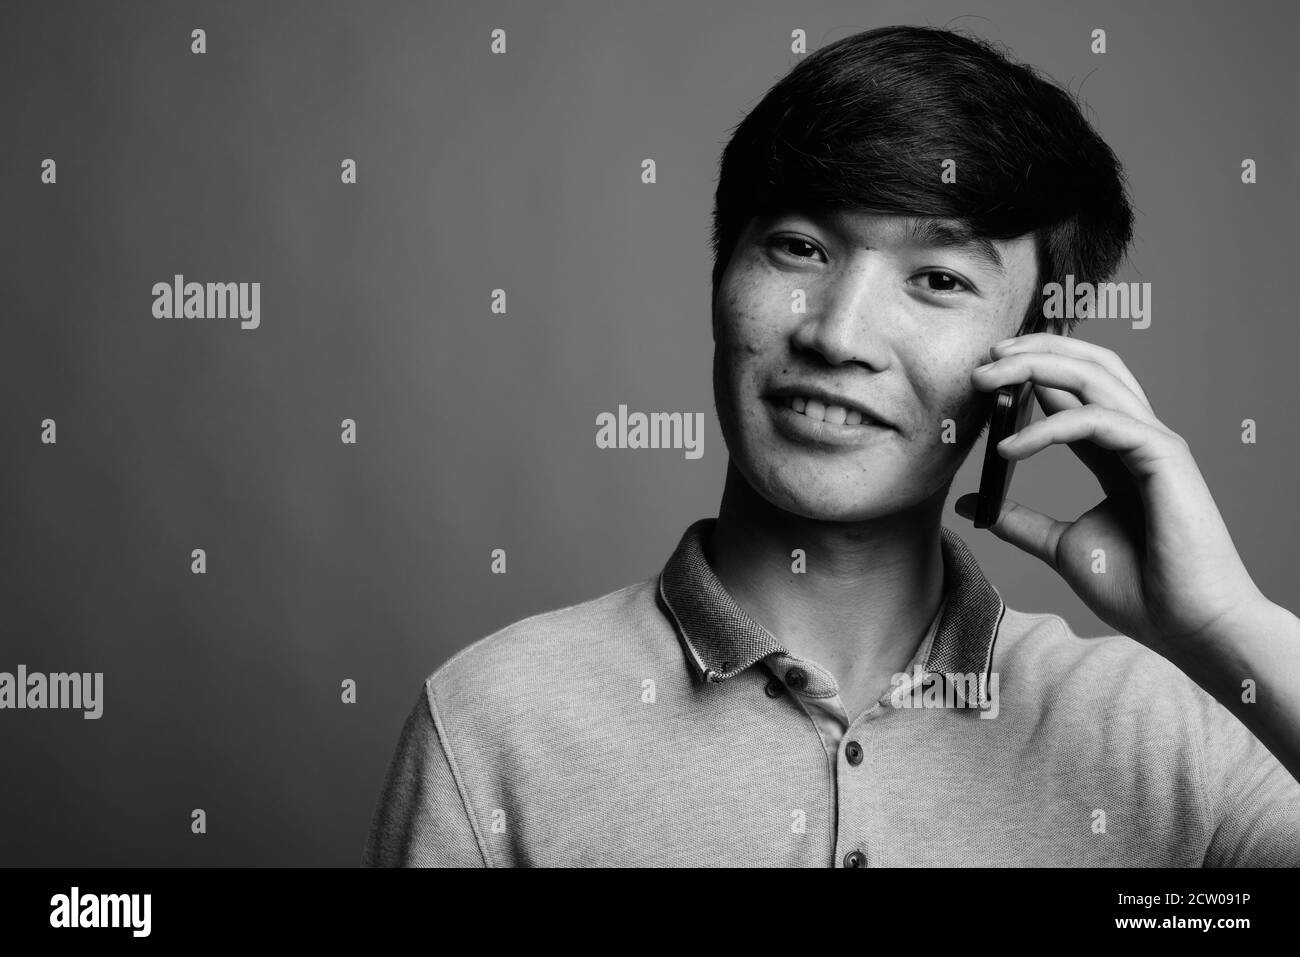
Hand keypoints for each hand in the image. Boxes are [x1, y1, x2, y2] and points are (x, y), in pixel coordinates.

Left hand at [954, 332, 1269, 656]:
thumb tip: (971, 504)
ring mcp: (1154, 442)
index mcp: (1118, 451)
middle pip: (1088, 366)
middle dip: (1034, 352)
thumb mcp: (1062, 547)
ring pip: (1094, 378)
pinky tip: (1009, 448)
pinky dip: (1049, 428)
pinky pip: (1098, 421)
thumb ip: (1019, 520)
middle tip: (983, 360)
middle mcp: (1138, 437)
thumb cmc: (1140, 591)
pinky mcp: (1162, 456)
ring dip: (1036, 369)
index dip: (1031, 372)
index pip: (1074, 390)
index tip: (982, 375)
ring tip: (986, 379)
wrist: (1189, 627)